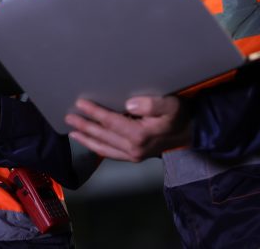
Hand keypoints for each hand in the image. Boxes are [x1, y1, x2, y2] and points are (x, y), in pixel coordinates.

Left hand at [65, 95, 190, 161]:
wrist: (191, 133)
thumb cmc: (179, 115)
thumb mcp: (171, 104)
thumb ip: (151, 104)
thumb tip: (129, 104)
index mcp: (140, 135)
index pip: (110, 122)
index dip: (94, 112)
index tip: (80, 103)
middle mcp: (134, 148)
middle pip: (102, 135)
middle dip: (84, 125)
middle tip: (68, 116)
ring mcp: (133, 155)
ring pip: (104, 147)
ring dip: (86, 139)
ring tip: (72, 130)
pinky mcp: (134, 157)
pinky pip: (110, 153)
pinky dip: (97, 148)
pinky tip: (89, 142)